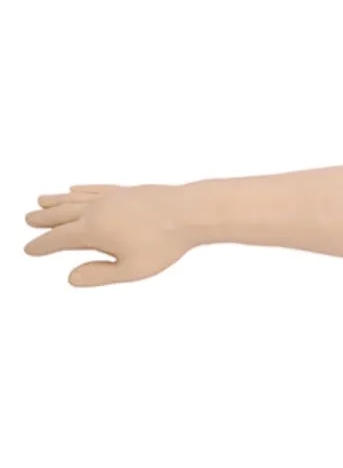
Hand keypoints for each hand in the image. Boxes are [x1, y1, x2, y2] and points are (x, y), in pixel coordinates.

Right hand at [25, 184, 195, 286]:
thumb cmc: (164, 243)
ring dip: (56, 200)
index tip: (29, 250)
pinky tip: (75, 189)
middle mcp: (96, 209)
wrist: (189, 211)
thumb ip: (100, 275)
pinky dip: (81, 190)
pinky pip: (96, 188)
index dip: (42, 246)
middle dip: (43, 219)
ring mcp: (111, 197)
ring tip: (41, 201)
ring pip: (75, 198)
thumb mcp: (132, 270)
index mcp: (92, 230)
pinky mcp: (126, 190)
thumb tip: (71, 278)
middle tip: (28, 220)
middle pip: (61, 214)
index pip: (58, 239)